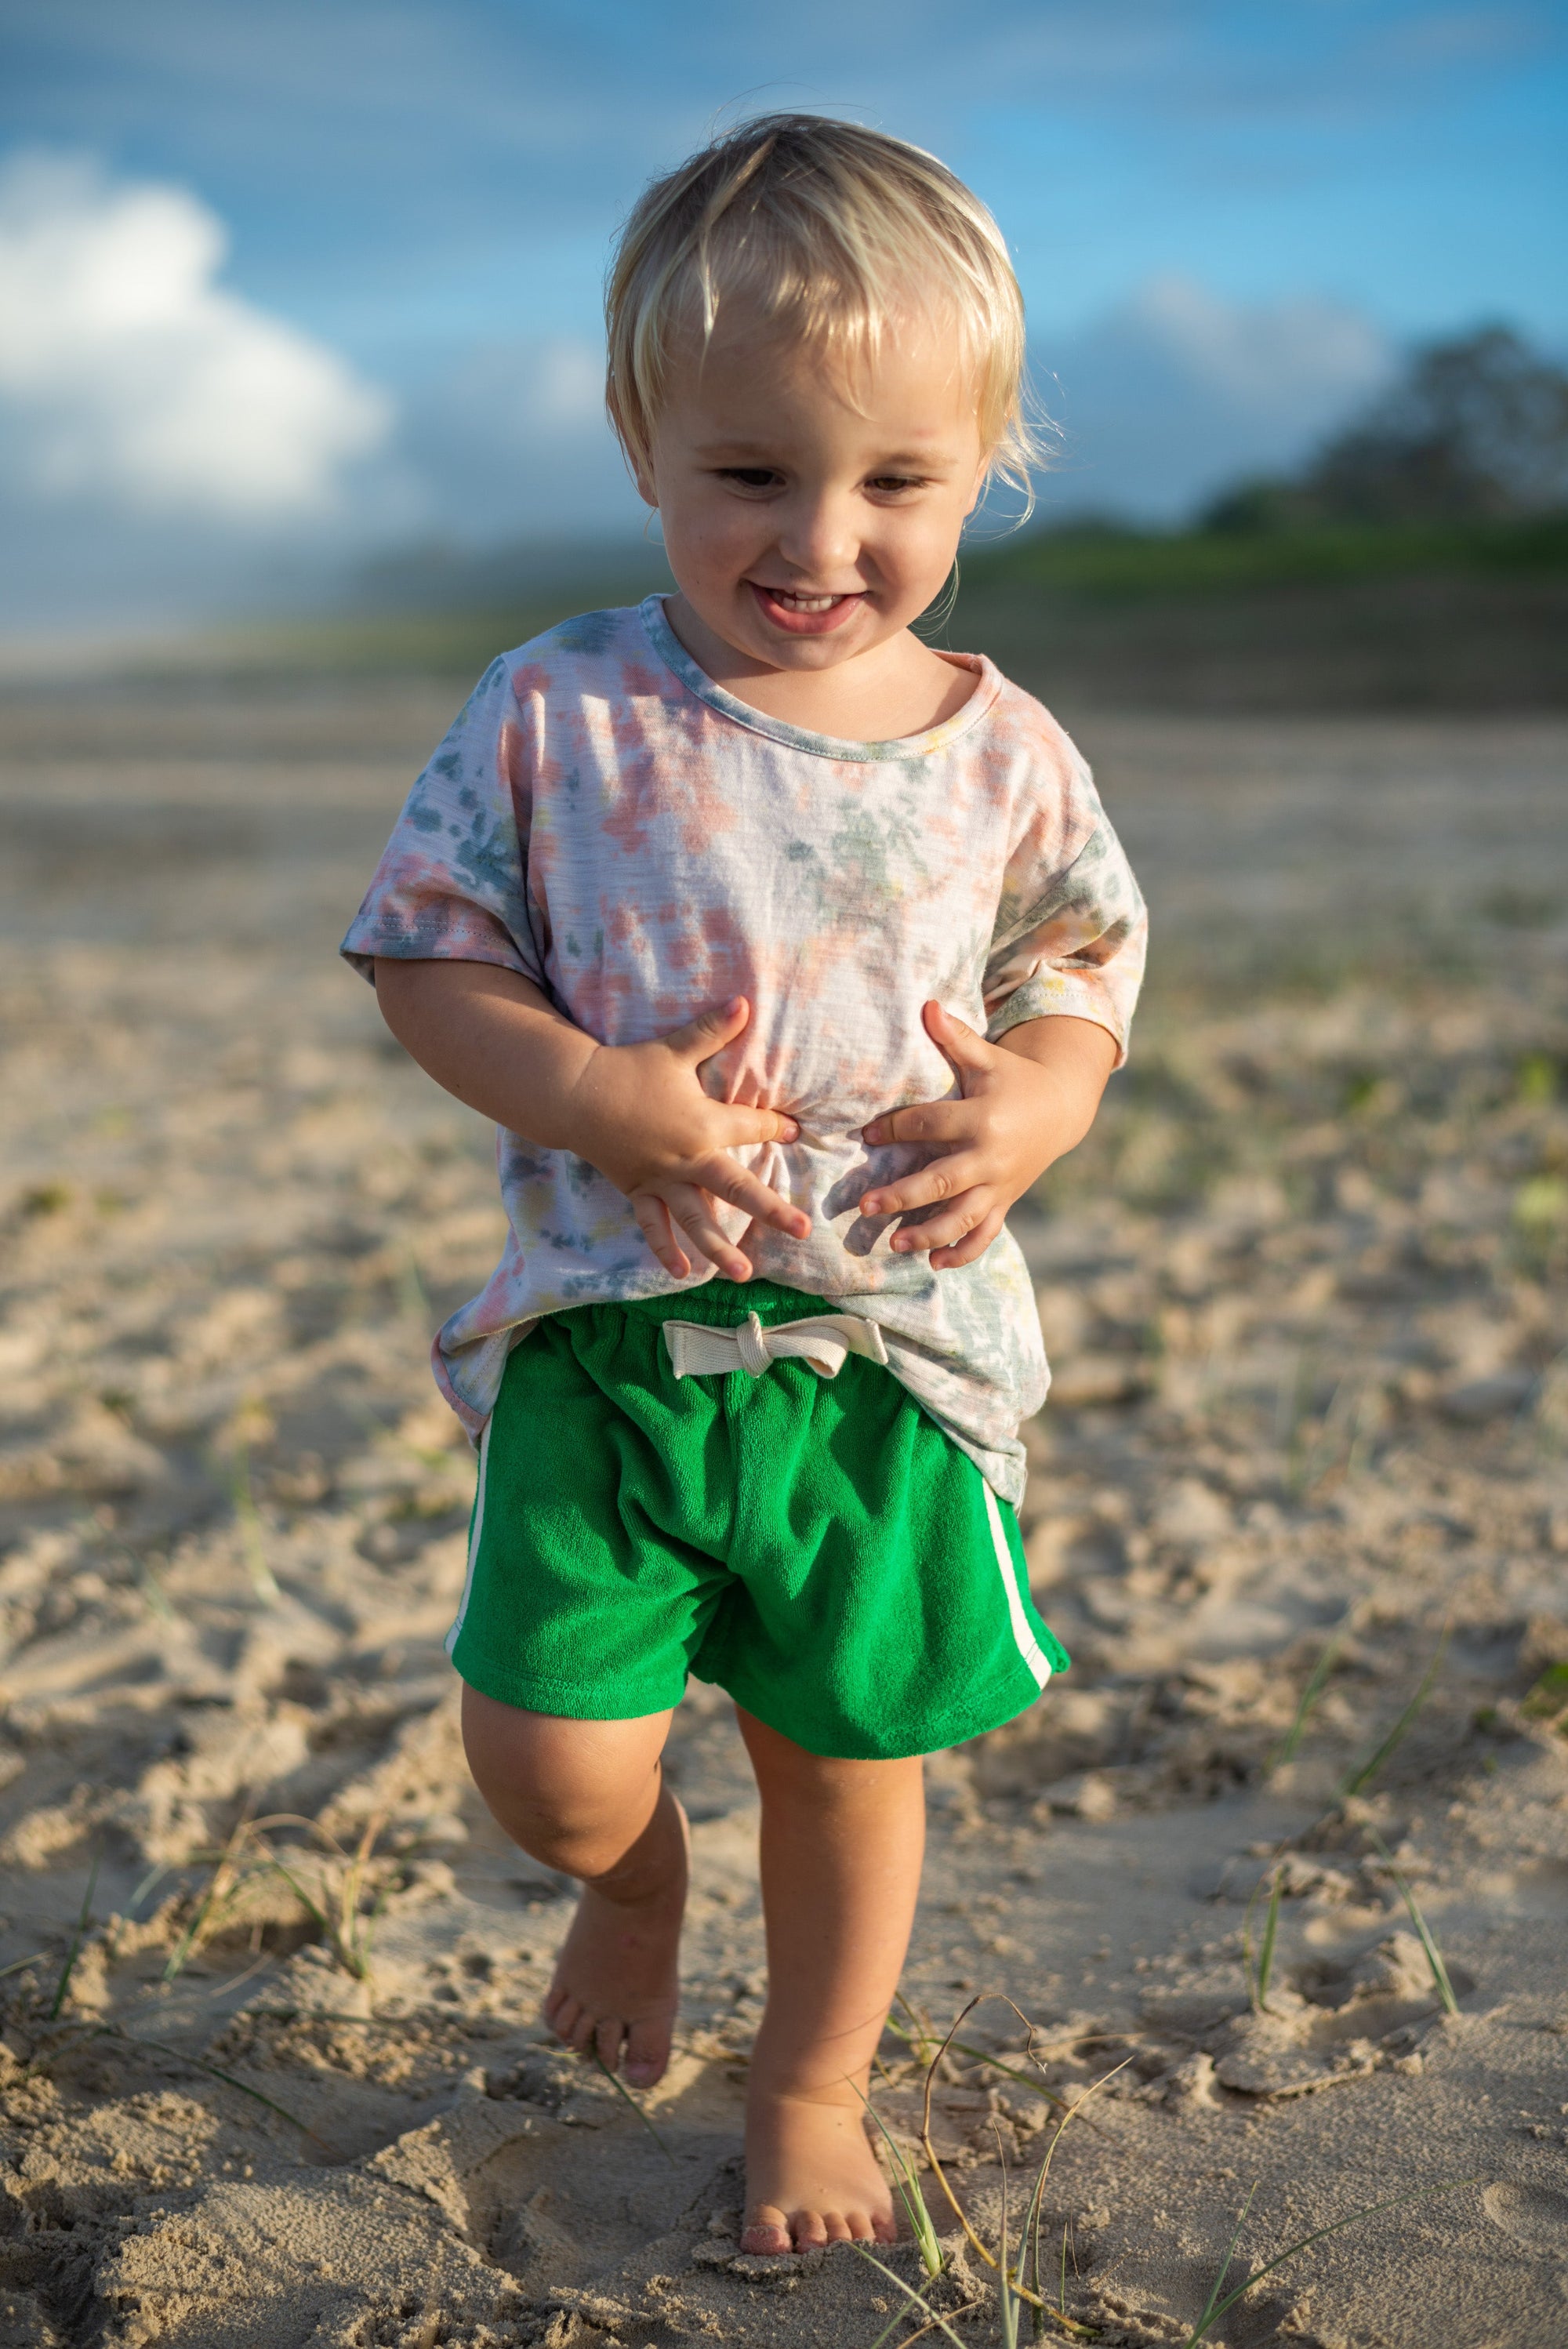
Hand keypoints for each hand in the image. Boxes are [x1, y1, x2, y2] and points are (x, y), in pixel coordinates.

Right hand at [566, 997, 808, 1281]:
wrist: (576, 1093)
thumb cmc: (629, 1068)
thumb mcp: (674, 1048)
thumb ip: (712, 1030)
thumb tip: (745, 1001)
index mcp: (703, 1123)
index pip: (751, 1127)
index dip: (776, 1127)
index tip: (795, 1130)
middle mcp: (688, 1158)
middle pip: (737, 1188)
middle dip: (772, 1209)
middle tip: (801, 1231)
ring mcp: (662, 1179)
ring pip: (696, 1220)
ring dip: (720, 1248)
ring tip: (744, 1274)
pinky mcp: (638, 1189)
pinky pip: (654, 1225)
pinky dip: (665, 1248)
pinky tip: (680, 1272)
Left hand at [857, 1002, 1114, 1268]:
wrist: (1059, 1108)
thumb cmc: (1011, 1079)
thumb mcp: (986, 1057)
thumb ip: (955, 1037)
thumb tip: (926, 1004)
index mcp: (982, 1117)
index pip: (931, 1125)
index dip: (895, 1128)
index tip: (865, 1134)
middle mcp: (990, 1156)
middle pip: (944, 1181)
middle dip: (905, 1196)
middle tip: (866, 1206)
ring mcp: (999, 1185)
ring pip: (964, 1217)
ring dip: (930, 1234)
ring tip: (896, 1245)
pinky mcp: (1005, 1202)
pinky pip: (986, 1234)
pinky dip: (964, 1252)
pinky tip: (934, 1263)